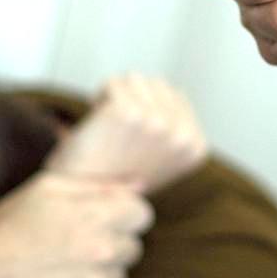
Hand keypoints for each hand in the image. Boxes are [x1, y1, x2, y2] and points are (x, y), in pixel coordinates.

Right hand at [0, 173, 154, 277]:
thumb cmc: (5, 228)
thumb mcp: (45, 189)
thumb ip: (98, 184)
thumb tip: (140, 185)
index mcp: (94, 214)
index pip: (143, 214)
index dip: (124, 215)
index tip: (103, 219)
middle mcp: (100, 250)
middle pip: (134, 247)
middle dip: (113, 244)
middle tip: (77, 243)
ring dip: (100, 273)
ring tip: (63, 266)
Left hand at [44, 75, 207, 193]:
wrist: (81, 197)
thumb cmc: (117, 179)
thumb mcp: (161, 159)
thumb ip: (175, 131)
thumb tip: (178, 93)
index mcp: (195, 147)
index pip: (176, 97)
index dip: (150, 112)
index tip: (135, 140)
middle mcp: (181, 136)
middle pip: (157, 85)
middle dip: (135, 101)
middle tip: (119, 135)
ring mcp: (157, 123)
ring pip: (135, 80)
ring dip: (118, 97)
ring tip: (109, 129)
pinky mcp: (129, 112)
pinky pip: (113, 83)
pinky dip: (100, 98)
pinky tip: (98, 124)